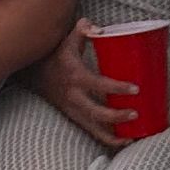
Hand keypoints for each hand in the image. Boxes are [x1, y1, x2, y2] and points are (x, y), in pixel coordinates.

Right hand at [35, 24, 139, 145]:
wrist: (32, 73)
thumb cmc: (56, 54)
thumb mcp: (67, 39)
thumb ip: (83, 29)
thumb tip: (101, 29)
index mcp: (74, 75)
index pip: (98, 84)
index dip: (117, 88)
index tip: (136, 89)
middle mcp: (73, 96)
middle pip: (96, 112)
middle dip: (117, 117)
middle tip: (136, 114)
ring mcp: (72, 109)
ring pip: (93, 128)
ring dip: (112, 135)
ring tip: (133, 136)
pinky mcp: (72, 116)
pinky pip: (90, 131)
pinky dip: (106, 139)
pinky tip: (122, 141)